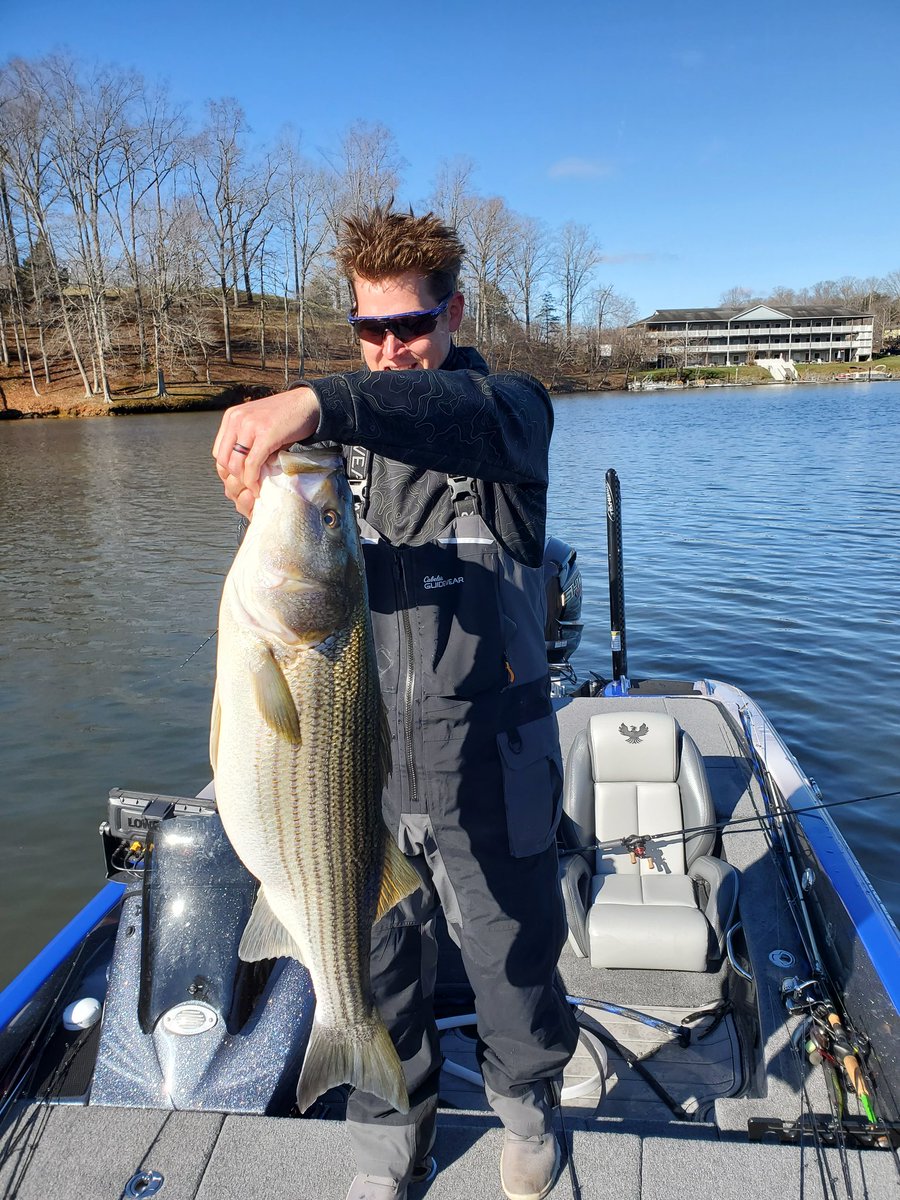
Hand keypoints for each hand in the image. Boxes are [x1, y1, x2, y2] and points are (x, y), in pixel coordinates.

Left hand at [212, 387, 319, 515]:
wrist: (308, 403)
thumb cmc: (286, 415)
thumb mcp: (258, 423)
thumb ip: (247, 440)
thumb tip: (243, 466)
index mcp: (232, 416)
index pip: (219, 451)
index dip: (227, 469)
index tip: (239, 480)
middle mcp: (237, 419)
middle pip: (224, 459)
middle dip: (234, 478)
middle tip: (246, 488)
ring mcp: (250, 426)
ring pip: (235, 464)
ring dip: (244, 481)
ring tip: (254, 488)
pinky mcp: (266, 435)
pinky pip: (252, 464)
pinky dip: (253, 480)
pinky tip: (258, 488)